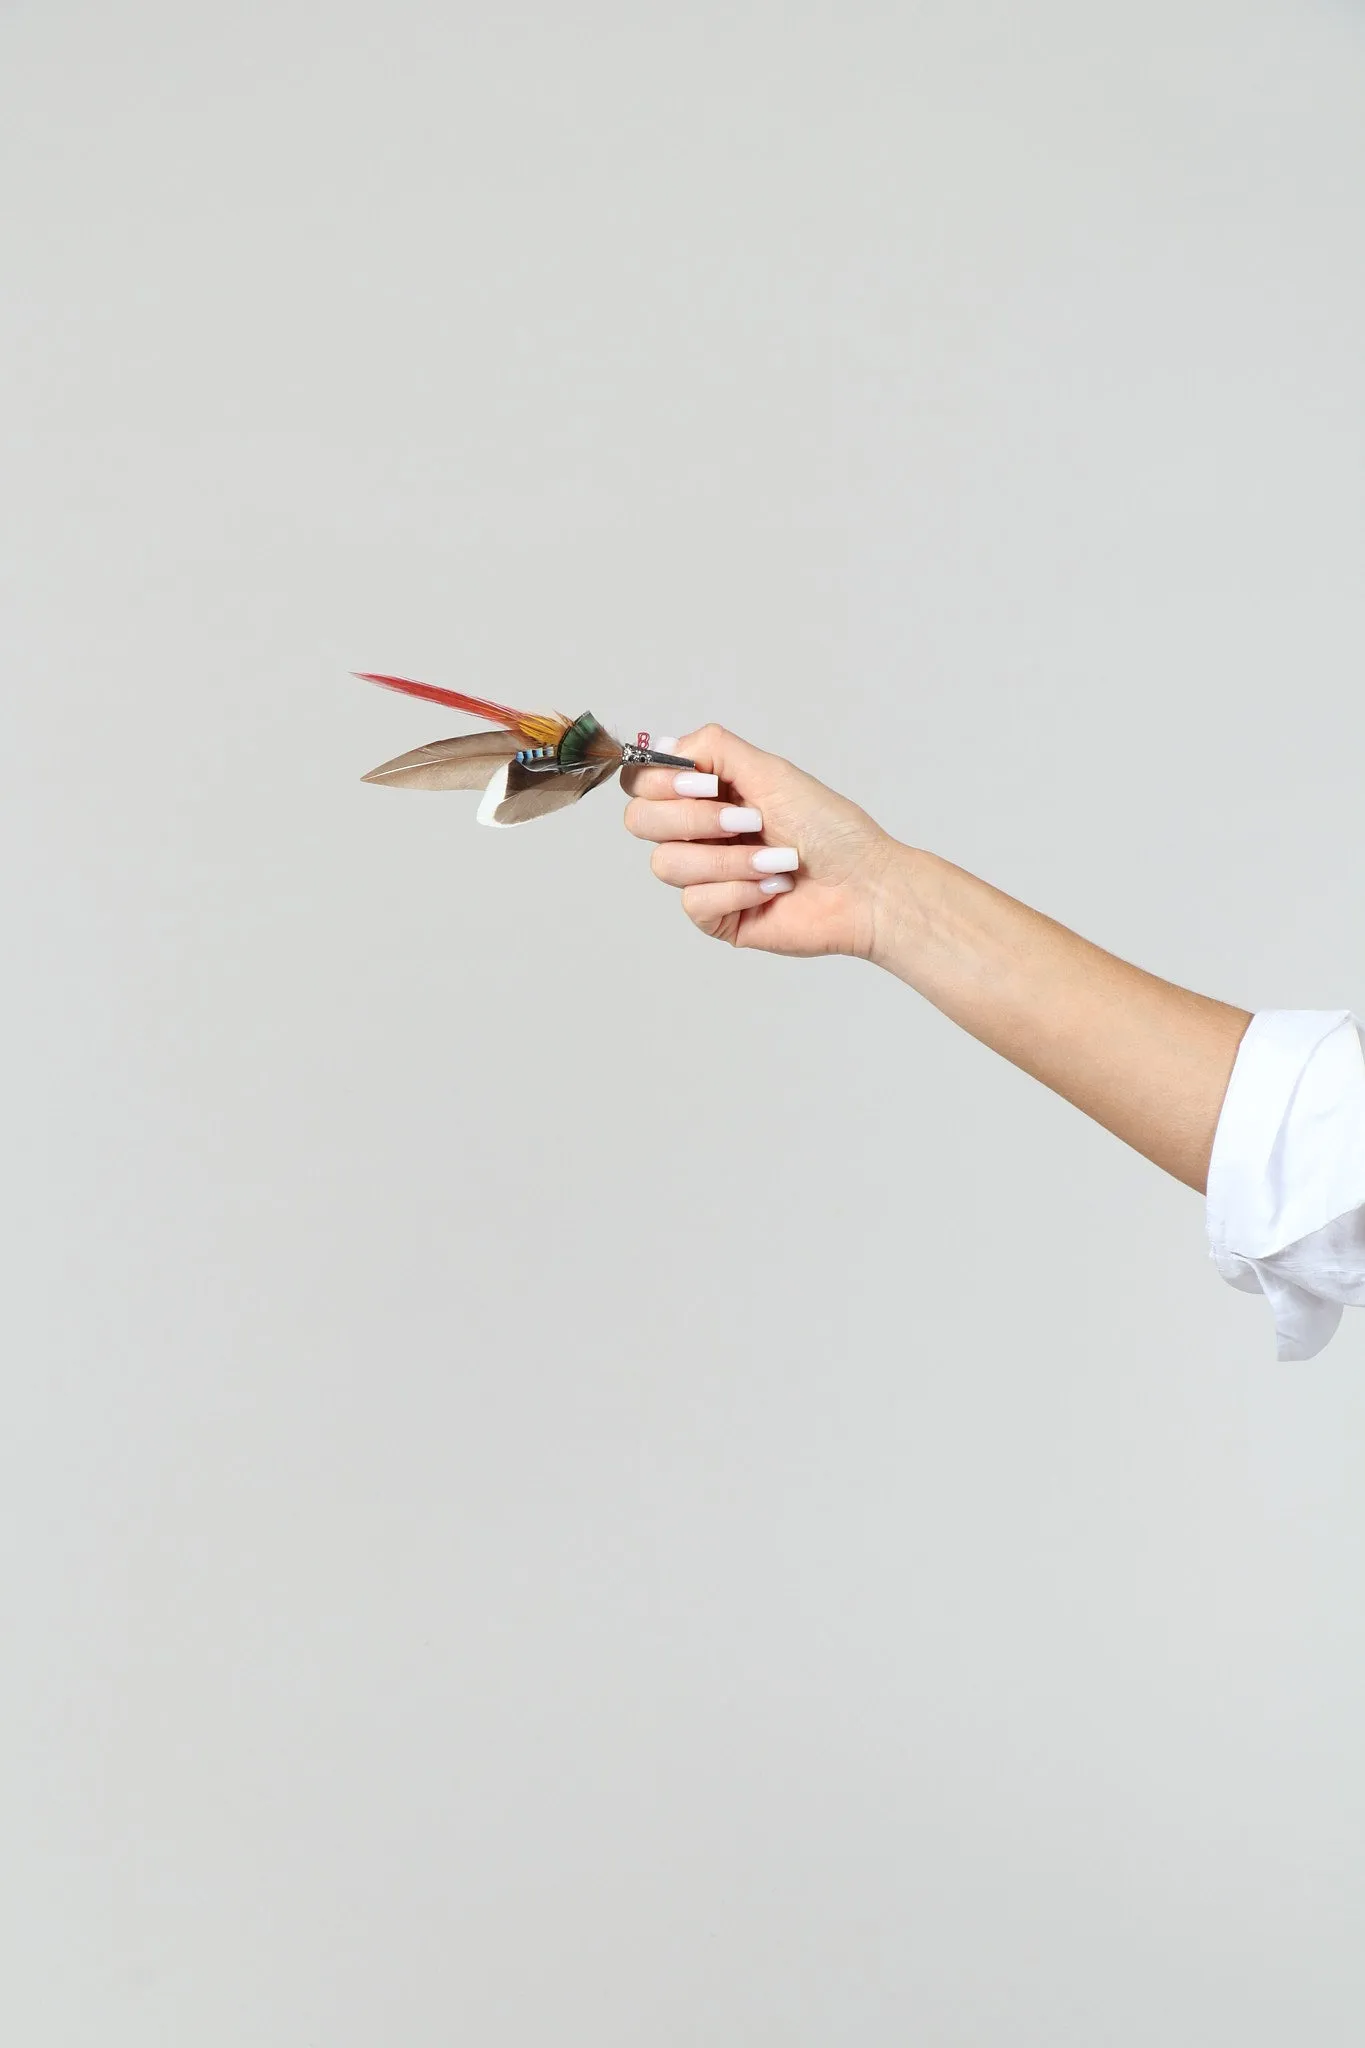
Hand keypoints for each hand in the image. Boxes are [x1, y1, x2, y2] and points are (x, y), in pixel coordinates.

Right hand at [621, 724, 897, 956]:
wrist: (864, 885)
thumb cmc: (831, 829)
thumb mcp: (771, 772)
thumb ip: (714, 749)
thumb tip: (666, 745)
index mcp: (708, 794)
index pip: (642, 783)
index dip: (661, 783)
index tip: (706, 784)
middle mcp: (699, 833)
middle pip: (640, 821)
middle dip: (693, 820)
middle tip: (748, 821)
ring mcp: (705, 876)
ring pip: (666, 864)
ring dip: (729, 859)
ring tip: (775, 860)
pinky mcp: (716, 917)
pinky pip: (695, 902)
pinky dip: (739, 891)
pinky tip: (774, 888)